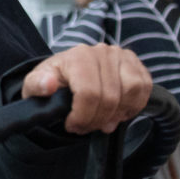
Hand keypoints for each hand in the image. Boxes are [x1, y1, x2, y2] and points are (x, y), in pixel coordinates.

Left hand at [21, 45, 150, 134]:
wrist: (67, 72)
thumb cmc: (52, 81)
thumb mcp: (34, 84)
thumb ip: (37, 85)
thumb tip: (48, 84)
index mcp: (77, 56)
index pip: (89, 94)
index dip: (83, 117)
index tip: (73, 126)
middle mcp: (102, 52)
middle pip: (111, 98)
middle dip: (98, 120)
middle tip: (87, 127)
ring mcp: (121, 56)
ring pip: (132, 92)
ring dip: (118, 114)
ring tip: (103, 120)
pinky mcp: (135, 63)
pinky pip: (145, 88)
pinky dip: (134, 106)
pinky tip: (118, 112)